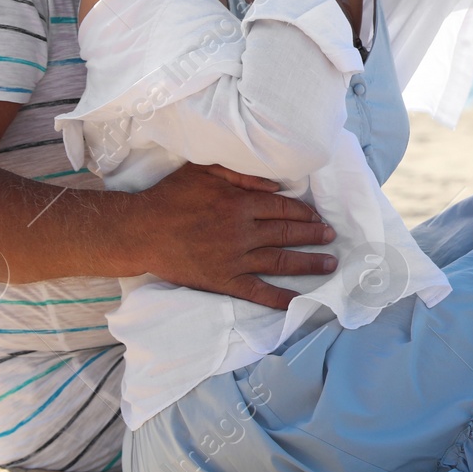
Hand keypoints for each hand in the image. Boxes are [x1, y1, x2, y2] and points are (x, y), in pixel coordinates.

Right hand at [132, 161, 336, 308]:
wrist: (140, 231)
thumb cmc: (170, 197)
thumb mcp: (204, 170)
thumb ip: (240, 173)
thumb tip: (275, 184)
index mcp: (240, 204)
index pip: (283, 208)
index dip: (304, 213)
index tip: (317, 216)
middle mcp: (243, 232)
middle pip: (288, 233)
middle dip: (314, 235)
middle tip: (332, 237)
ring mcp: (234, 259)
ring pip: (280, 261)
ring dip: (309, 263)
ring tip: (330, 263)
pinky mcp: (223, 281)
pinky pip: (257, 292)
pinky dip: (279, 298)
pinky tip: (298, 301)